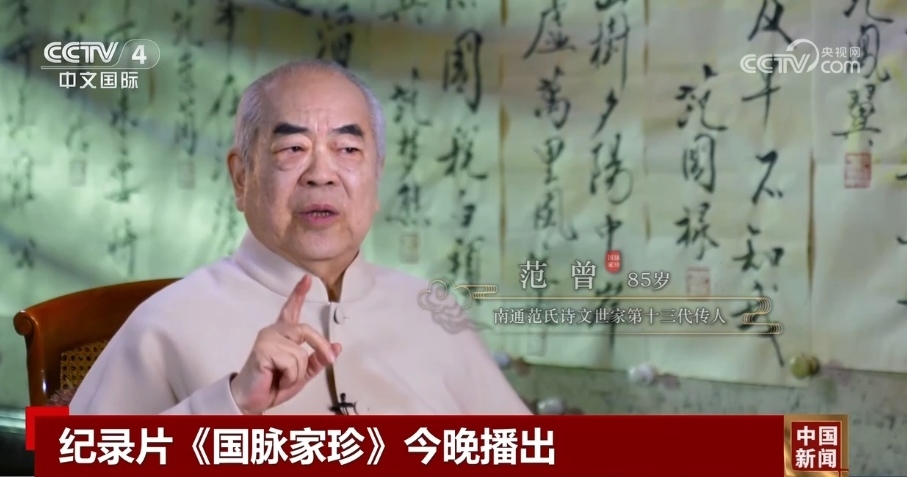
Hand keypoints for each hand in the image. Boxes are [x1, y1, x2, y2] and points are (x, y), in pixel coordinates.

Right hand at [229, 275, 341, 414]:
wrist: (252, 401)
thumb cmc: (274, 385)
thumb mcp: (302, 373)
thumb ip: (318, 360)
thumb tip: (337, 347)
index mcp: (283, 334)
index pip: (290, 309)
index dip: (298, 293)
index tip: (307, 278)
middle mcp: (274, 331)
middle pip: (306, 330)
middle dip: (320, 347)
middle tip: (328, 359)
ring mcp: (267, 338)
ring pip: (301, 353)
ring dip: (297, 373)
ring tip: (282, 378)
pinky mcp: (263, 349)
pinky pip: (292, 362)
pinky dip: (290, 377)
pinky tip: (276, 379)